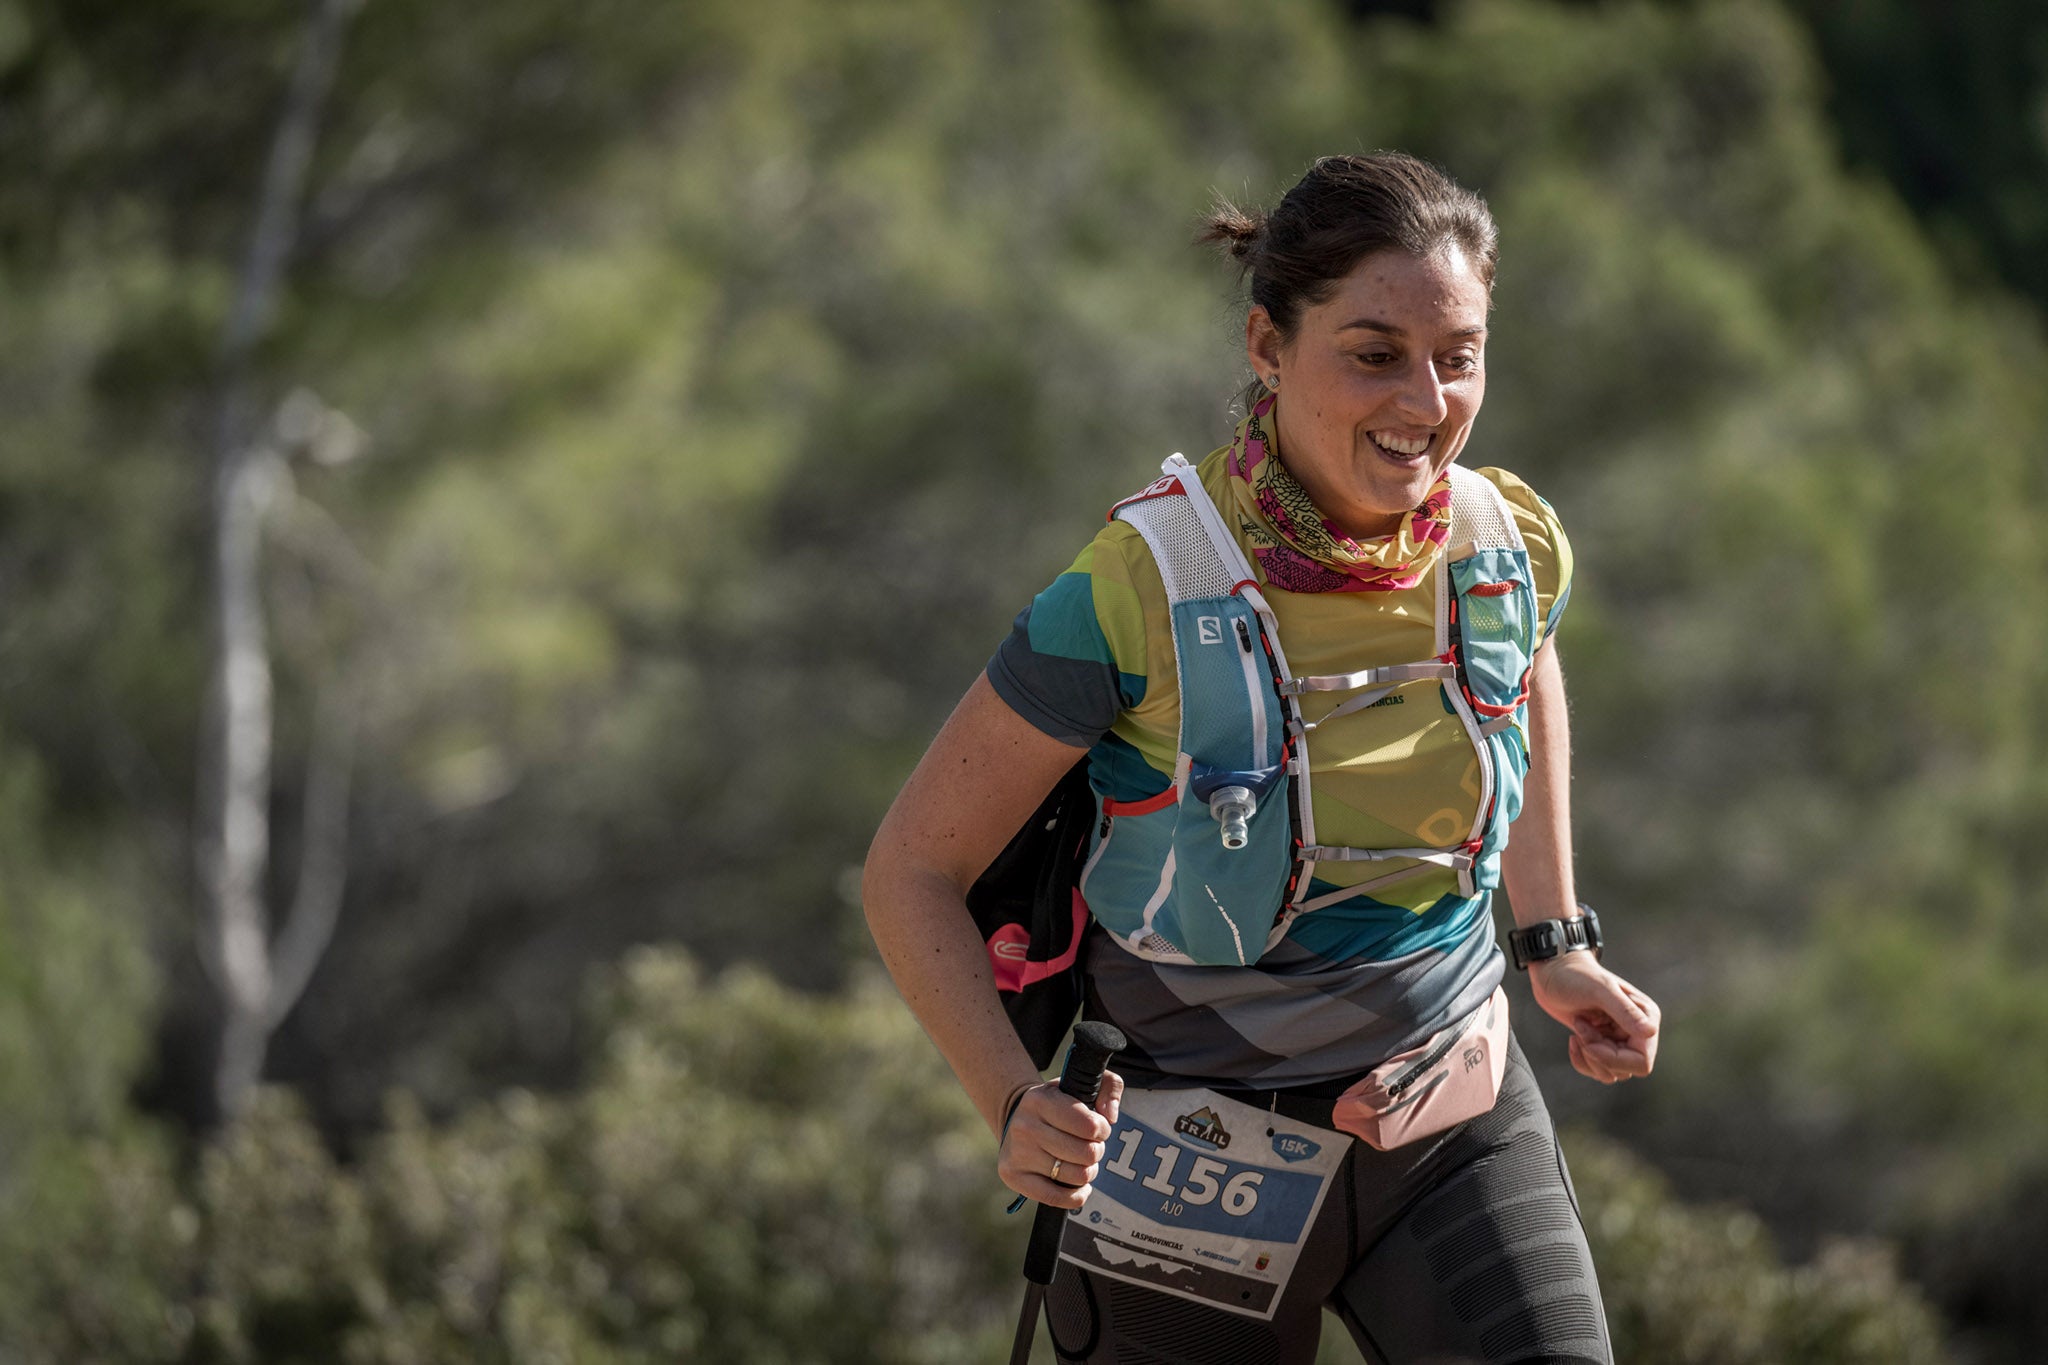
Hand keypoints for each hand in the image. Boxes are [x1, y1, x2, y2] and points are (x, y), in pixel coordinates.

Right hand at [996, 1071, 1124, 1208]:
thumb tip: (1110, 1115)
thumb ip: (1110, 1086)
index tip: (1098, 1128)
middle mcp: (1025, 1126)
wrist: (1017, 1119)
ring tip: (1081, 1161)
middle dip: (1096, 1151)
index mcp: (1041, 1100)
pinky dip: (1076, 1196)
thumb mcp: (1082, 1084)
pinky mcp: (1013, 1176)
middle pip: (1086, 1153)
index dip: (1102, 1130)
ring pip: (1076, 1176)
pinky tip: (1080, 1186)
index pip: (1089, 1125)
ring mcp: (1017, 1153)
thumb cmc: (1057, 1104)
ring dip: (1088, 1172)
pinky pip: (1056, 1198)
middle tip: (1089, 1145)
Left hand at [1527, 953, 1659, 1083]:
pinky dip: (1582, 1060)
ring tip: (1579, 1028)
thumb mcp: (1599, 990)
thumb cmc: (1575, 976)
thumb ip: (1624, 1011)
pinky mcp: (1604, 1046)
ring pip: (1613, 1073)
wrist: (1553, 973)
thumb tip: (1649, 1032)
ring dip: (1589, 1057)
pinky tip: (1572, 1039)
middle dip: (1598, 1055)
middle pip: (1627, 1069)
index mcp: (1646, 1017)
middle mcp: (1638, 1031)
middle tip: (1581, 1029)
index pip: (1642, 1060)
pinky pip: (1599, 1070)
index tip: (1588, 1039)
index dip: (1613, 1058)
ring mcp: (1620, 1040)